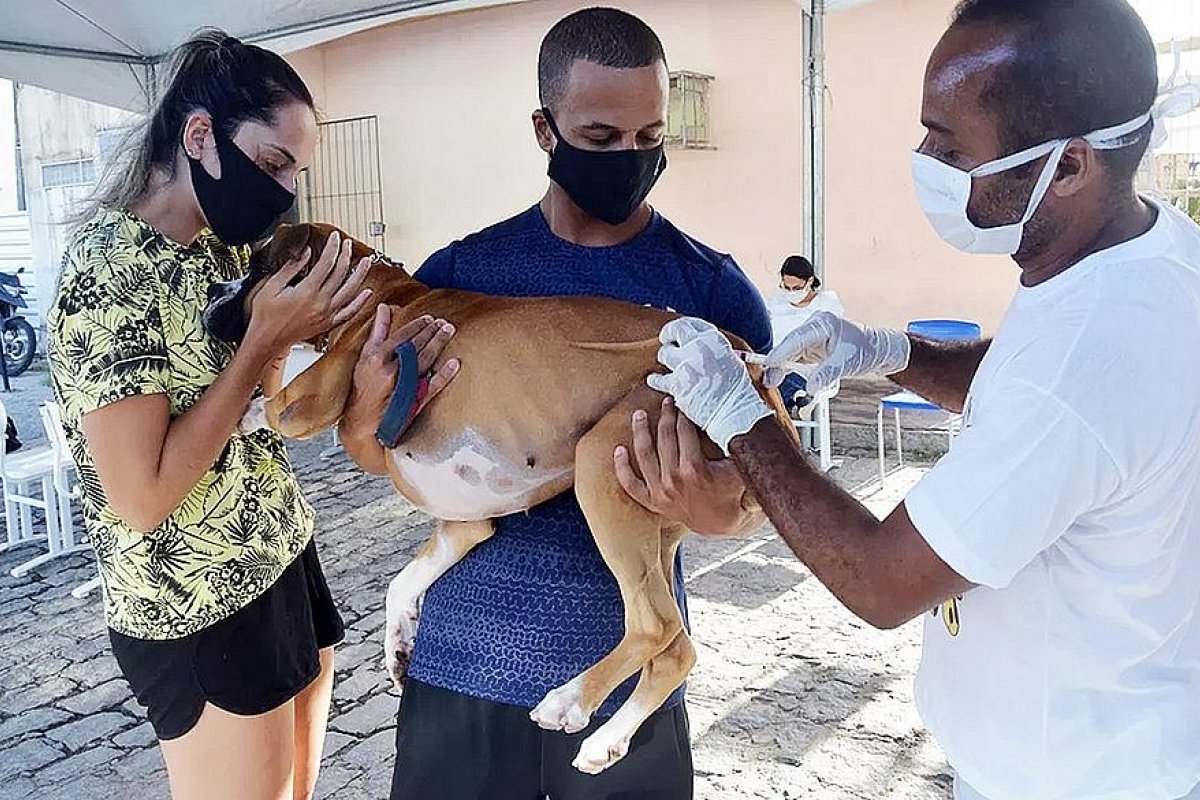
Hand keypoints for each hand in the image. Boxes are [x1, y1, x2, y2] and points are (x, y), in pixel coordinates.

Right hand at [245, 230, 372, 357]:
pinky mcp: (328, 324)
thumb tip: (305, 253)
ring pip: (349, 291)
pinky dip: (360, 302)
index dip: (333, 247)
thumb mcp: (272, 286)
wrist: (267, 339)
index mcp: (307, 291)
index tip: (335, 237)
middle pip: (340, 274)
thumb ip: (291, 268)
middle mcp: (321, 303)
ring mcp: (327, 314)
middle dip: (346, 256)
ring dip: (359, 275)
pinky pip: (349, 312)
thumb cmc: (265, 315)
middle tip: (349, 244)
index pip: (326, 263)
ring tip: (366, 262)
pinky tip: (367, 293)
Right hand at [347, 305, 459, 426]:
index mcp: (377, 358)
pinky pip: (432, 386)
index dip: (417, 326)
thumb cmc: (362, 387)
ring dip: (438, 344)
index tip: (429, 318)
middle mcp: (390, 370)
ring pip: (425, 361)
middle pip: (416, 346)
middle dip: (431, 332)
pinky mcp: (413, 401)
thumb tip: (385, 306)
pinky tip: (455, 363)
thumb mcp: (365, 357)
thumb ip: (377, 331)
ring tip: (449, 331)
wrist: (361, 421)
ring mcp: (403, 386)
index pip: (402, 336)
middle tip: (444, 322)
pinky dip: (444, 374)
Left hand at [614, 396, 754, 536]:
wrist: (721, 524)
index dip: (683, 412)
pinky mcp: (652, 502)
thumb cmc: (732, 492)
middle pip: (664, 437)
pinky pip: (630, 484)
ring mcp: (660, 492)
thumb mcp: (739, 467)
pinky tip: (618, 450)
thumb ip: (734, 444)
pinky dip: (622, 467)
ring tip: (639, 414)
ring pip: (644, 455)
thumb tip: (732, 415)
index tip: (683, 400)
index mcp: (694, 469)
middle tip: (667, 402)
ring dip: (640, 431)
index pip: (684, 430)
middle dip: (665, 415)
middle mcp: (673, 479)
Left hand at [646, 317, 772, 454]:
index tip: (677, 331)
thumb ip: (713, 350)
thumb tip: (699, 346)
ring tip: (666, 362)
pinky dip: (655, 380)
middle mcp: (700, 348)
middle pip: (675, 331)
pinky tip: (654, 380)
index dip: (682, 326)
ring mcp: (687, 365)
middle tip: (666, 340)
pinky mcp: (678, 384)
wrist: (734, 411)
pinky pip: (659, 379)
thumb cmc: (736, 390)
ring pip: (664, 353)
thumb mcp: (731, 360)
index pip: (692, 323)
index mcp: (715, 340)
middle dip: (668, 335)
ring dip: (665, 358)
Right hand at [763, 311, 909, 394]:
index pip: (797, 338)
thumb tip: (810, 387)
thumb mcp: (848, 362)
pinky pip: (794, 357)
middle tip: (768, 380)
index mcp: (822, 324)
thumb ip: (827, 373)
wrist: (878, 351)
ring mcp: (811, 337)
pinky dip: (787, 368)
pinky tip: (779, 377)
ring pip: (789, 352)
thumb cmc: (866, 350)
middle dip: (777, 362)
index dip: (781, 352)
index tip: (769, 364)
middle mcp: (814, 327)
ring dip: (780, 366)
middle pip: (789, 344)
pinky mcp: (811, 348)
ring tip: (771, 381)